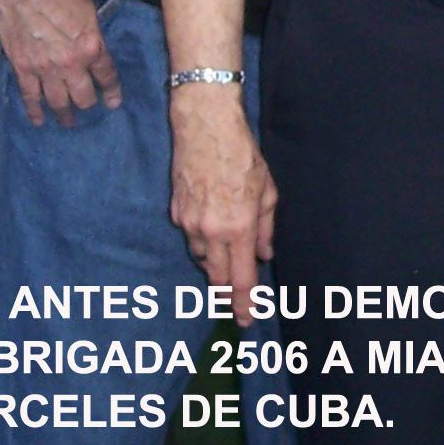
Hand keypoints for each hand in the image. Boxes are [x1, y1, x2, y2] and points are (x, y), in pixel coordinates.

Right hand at [0, 0, 119, 126]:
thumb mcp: (88, 10)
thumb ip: (93, 35)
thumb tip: (94, 49)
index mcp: (91, 46)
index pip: (107, 76)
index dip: (112, 92)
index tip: (113, 103)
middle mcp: (71, 64)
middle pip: (84, 96)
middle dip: (88, 104)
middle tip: (87, 108)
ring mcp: (46, 69)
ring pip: (59, 102)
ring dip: (65, 115)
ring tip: (68, 122)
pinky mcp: (23, 68)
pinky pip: (30, 97)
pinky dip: (35, 111)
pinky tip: (38, 120)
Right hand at [170, 84, 272, 326]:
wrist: (205, 126)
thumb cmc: (241, 154)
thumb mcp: (267, 191)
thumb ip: (267, 228)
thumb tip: (264, 254)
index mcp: (239, 227)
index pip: (242, 278)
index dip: (245, 303)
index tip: (248, 317)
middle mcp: (212, 231)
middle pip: (217, 278)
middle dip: (227, 297)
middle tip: (237, 309)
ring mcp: (190, 223)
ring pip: (201, 259)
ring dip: (214, 268)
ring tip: (226, 270)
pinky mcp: (176, 212)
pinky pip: (191, 239)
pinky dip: (202, 244)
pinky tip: (211, 237)